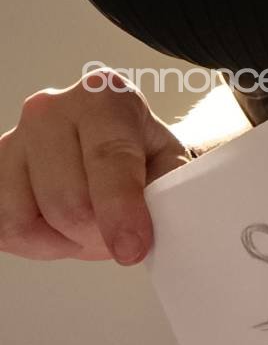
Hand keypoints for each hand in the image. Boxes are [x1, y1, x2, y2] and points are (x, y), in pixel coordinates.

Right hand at [0, 69, 185, 263]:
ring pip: (26, 221)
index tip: (132, 248)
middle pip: (68, 202)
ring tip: (93, 226)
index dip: (120, 210)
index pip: (108, 158)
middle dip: (99, 235)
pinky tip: (63, 228)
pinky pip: (3, 228)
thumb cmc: (145, 155)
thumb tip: (149, 228)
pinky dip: (37, 243)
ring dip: (67, 242)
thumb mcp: (173, 165)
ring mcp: (13, 139)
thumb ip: (168, 191)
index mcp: (104, 96)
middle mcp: (51, 110)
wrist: (120, 146)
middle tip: (123, 234)